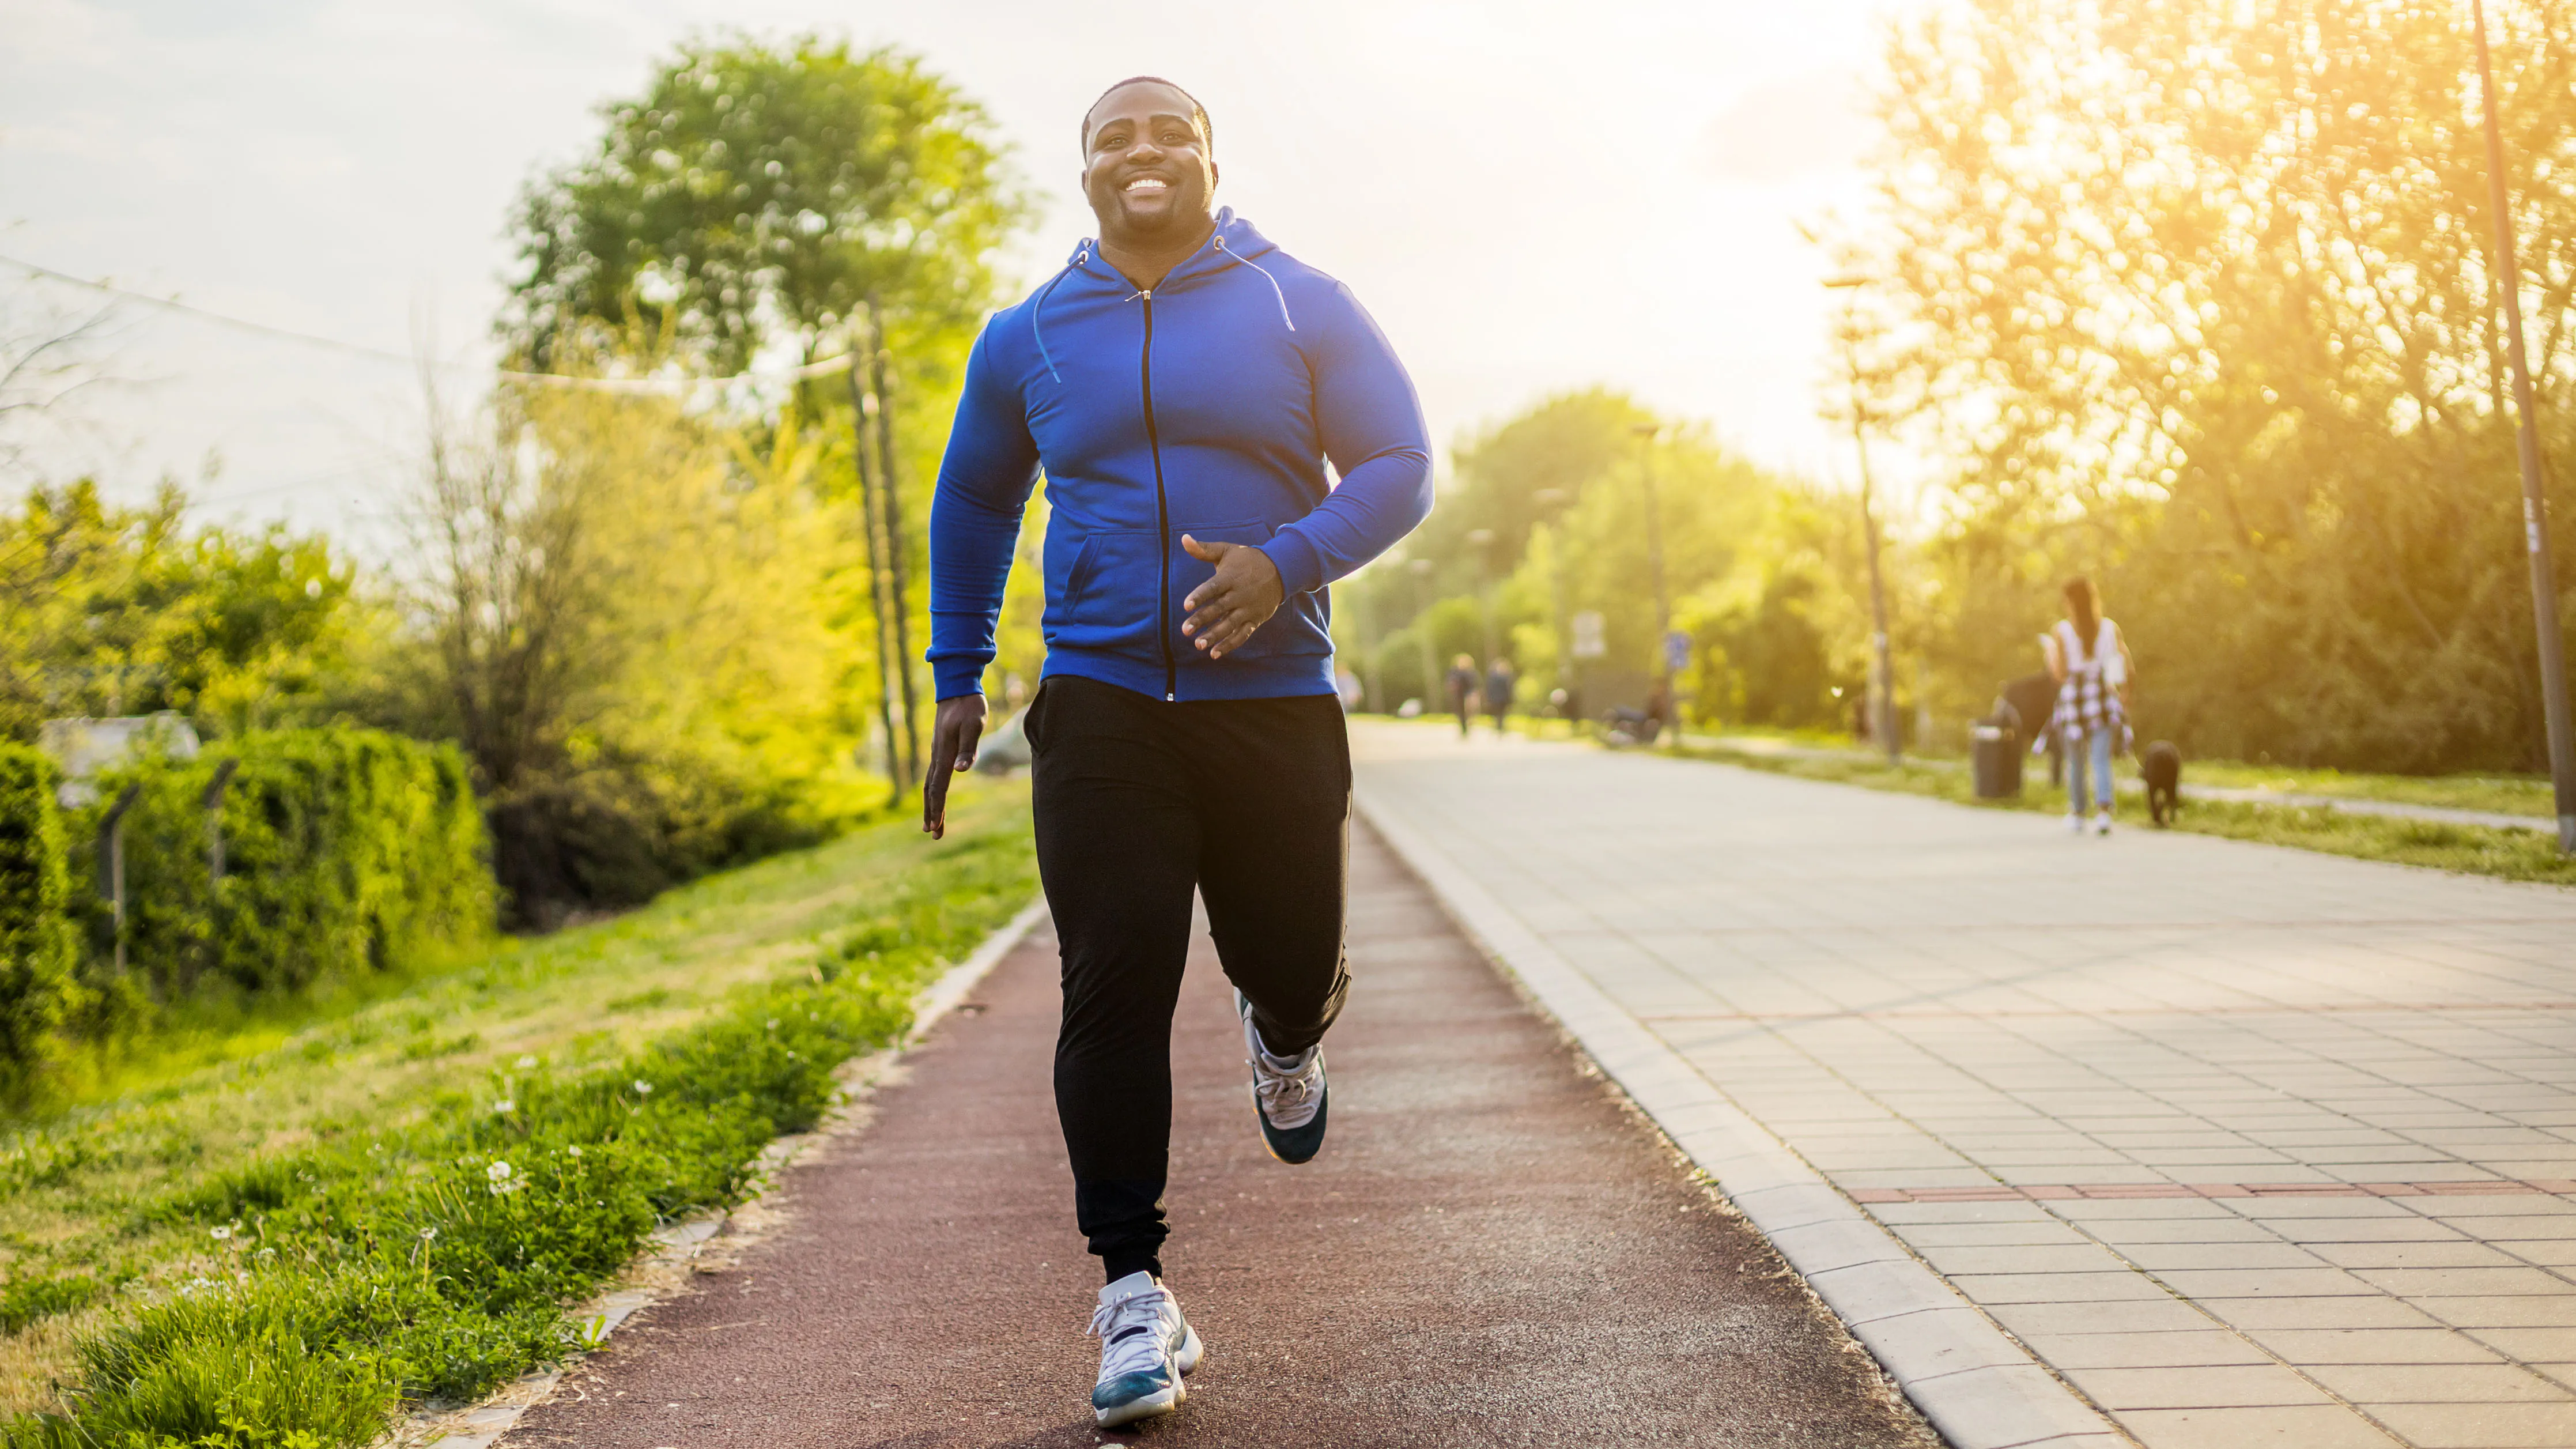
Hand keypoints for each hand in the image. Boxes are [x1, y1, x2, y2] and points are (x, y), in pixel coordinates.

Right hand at [923, 694, 986, 838]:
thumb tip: (961, 770)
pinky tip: (937, 795)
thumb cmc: (969, 707)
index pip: (939, 787)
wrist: (957, 688)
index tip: (935, 827)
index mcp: (944, 753)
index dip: (937, 808)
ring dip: (931, 804)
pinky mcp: (940, 748)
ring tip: (931, 822)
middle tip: (932, 834)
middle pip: (931, 790)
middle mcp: (937, 755)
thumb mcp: (974, 726)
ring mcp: (937, 752)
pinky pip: (934, 775)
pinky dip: (933, 790)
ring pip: (931, 783)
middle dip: (932, 813)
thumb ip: (968, 749)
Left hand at [1179, 535, 1284, 659]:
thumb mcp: (1227, 551)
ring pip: (1229, 625)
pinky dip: (1230, 645)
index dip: (1200, 596)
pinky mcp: (1255, 620)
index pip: (1213, 588)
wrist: (1280, 570)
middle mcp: (1239, 594)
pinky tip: (1214, 653)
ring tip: (1198, 644)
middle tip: (1185, 630)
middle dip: (1202, 620)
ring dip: (1214, 635)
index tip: (1185, 605)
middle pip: (1219, 609)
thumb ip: (1203, 549)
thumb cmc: (1247, 560)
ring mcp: (1248, 609)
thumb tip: (1183, 538)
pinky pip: (1242, 635)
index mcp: (1230, 577)